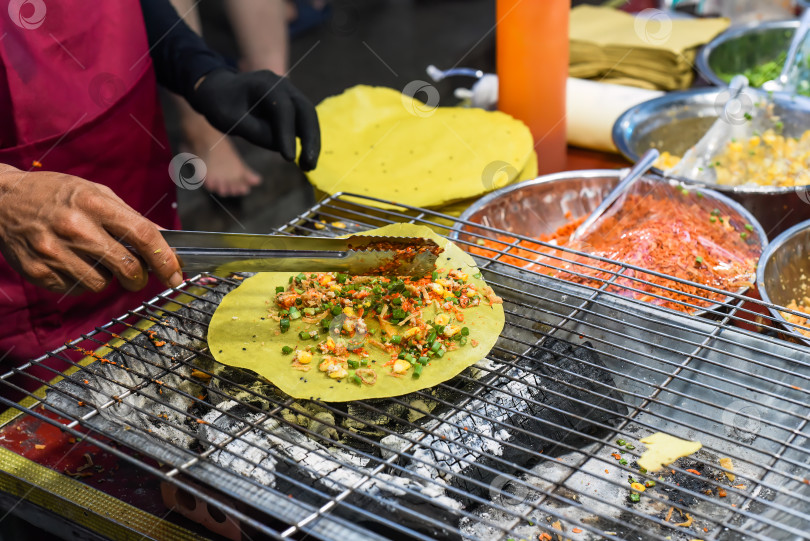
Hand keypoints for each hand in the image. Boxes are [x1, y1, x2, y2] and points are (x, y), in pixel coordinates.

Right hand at [0, 166, 182, 293]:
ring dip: (107, 279)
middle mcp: (75, 227)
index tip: (177, 276)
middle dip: (141, 278)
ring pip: (102, 284)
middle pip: (127, 267)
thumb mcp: (95, 194)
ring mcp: (54, 251)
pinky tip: (71, 263)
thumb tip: (167, 242)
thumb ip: (131, 218)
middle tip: (138, 276)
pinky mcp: (39, 271)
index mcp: (94, 203)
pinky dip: (82, 282)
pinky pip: (77, 289)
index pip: (143, 235)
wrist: (0, 201)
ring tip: (93, 260)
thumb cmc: (56, 195)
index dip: (166, 259)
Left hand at [190, 68, 320, 170]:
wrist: (220, 90)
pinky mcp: (292, 104)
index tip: (289, 158)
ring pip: (310, 116)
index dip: (287, 133)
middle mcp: (282, 85)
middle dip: (310, 138)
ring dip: (313, 141)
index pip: (282, 108)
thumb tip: (282, 146)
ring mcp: (290, 93)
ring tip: (309, 166)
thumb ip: (255, 132)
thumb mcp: (230, 119)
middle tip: (309, 165)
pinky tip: (306, 158)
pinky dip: (308, 138)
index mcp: (264, 83)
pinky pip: (305, 121)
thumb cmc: (221, 104)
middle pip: (305, 110)